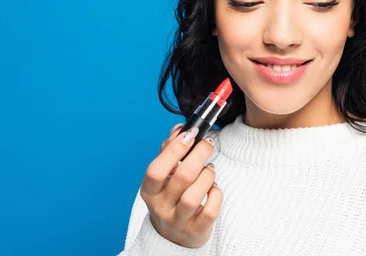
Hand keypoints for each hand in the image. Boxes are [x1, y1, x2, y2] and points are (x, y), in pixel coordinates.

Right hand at [140, 124, 222, 247]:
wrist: (173, 235)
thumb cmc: (170, 197)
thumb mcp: (164, 176)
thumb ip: (170, 150)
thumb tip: (180, 128)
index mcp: (150, 190)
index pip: (156, 170)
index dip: (174, 150)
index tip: (190, 134)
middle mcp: (161, 207)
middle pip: (181, 178)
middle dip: (199, 155)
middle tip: (208, 143)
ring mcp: (178, 221)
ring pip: (194, 196)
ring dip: (207, 176)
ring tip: (210, 168)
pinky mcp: (196, 230)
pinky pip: (210, 211)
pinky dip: (216, 195)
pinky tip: (214, 187)